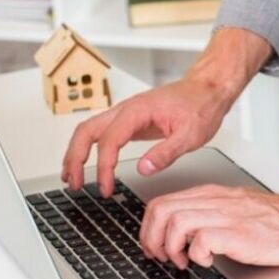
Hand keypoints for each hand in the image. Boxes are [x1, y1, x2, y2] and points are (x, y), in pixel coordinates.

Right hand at [61, 27, 271, 196]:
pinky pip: (102, 134)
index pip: (110, 141)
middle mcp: (126, 110)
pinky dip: (90, 149)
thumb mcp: (191, 134)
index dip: (103, 167)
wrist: (207, 90)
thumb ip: (166, 153)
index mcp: (138, 111)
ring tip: (71, 178)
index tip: (105, 188)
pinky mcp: (130, 121)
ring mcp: (126, 115)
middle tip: (74, 184)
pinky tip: (88, 164)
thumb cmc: (201, 106)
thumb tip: (143, 169)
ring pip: (89, 131)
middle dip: (75, 159)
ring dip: (76, 153)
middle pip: (86, 131)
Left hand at [139, 184, 278, 268]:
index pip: (163, 202)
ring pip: (176, 222)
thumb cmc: (278, 220)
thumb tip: (185, 232)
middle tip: (163, 256)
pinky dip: (197, 255)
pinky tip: (209, 261)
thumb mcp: (236, 208)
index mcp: (213, 195)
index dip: (150, 228)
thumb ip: (211, 213)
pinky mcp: (238, 234)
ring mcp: (227, 217)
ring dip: (171, 247)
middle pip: (162, 210)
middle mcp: (216, 202)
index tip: (155, 246)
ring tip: (184, 261)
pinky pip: (202, 241)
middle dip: (152, 238)